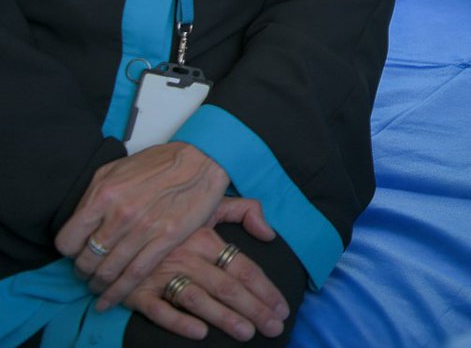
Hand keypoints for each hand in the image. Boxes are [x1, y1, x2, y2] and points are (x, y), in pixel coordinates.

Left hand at [55, 141, 230, 308]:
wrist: (202, 159)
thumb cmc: (161, 162)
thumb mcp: (118, 169)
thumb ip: (94, 195)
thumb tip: (79, 221)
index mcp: (104, 194)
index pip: (68, 240)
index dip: (69, 251)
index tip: (76, 252)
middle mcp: (120, 214)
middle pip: (87, 260)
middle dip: (83, 271)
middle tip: (87, 272)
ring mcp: (144, 228)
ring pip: (108, 272)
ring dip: (98, 285)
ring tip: (98, 286)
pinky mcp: (165, 239)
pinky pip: (134, 275)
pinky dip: (118, 293)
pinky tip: (110, 300)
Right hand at [123, 208, 289, 341]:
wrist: (121, 223)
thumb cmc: (172, 217)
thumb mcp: (208, 205)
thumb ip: (243, 211)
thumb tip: (269, 232)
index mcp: (207, 237)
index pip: (244, 267)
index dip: (265, 289)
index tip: (282, 307)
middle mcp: (188, 256)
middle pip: (228, 287)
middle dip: (255, 309)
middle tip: (275, 328)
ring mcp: (162, 275)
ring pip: (199, 300)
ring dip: (224, 318)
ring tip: (247, 333)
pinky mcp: (138, 291)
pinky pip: (160, 310)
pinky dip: (179, 322)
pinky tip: (200, 333)